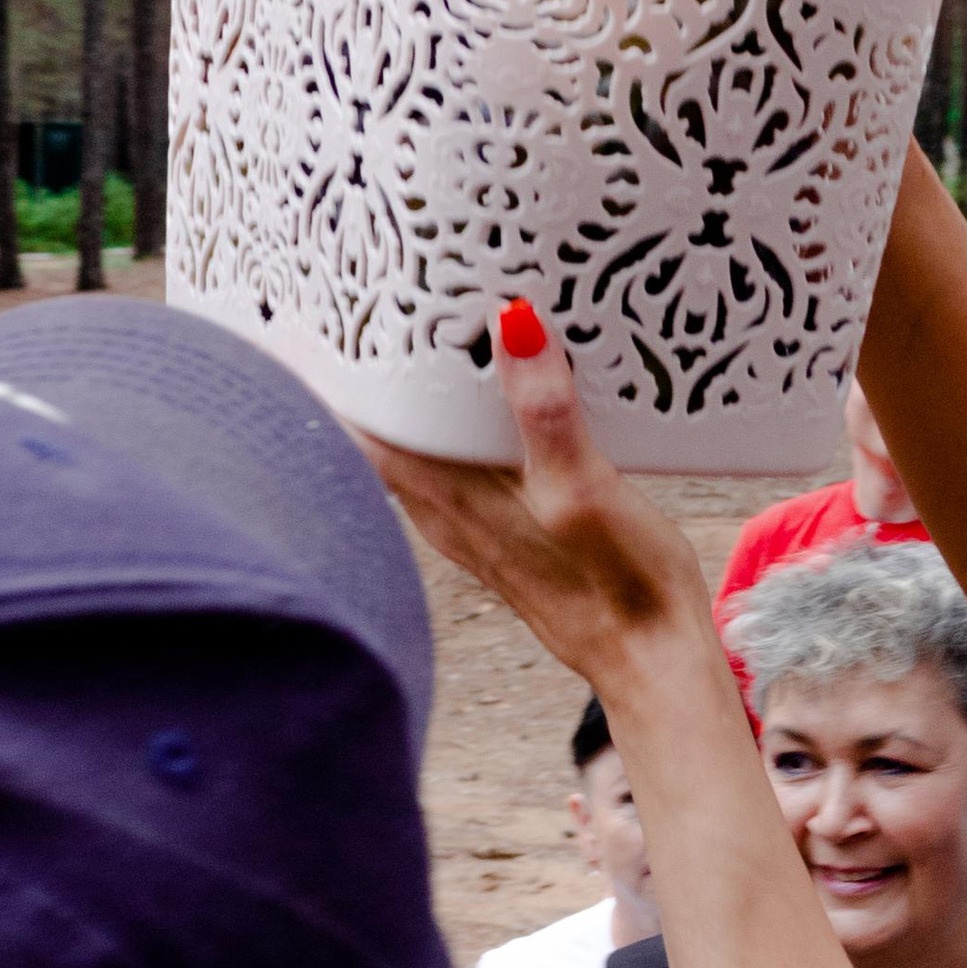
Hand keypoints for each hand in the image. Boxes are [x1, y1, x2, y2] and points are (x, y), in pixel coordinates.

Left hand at [364, 307, 718, 692]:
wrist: (649, 662)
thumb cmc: (619, 587)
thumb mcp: (584, 488)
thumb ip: (544, 410)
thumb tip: (514, 326)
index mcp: (448, 493)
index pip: (357, 420)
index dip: (332, 366)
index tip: (317, 313)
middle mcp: (445, 510)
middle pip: (377, 430)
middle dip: (368, 372)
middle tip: (365, 305)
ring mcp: (471, 524)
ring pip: (413, 449)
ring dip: (410, 400)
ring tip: (411, 342)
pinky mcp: (502, 532)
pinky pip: (452, 467)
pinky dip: (450, 430)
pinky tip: (478, 412)